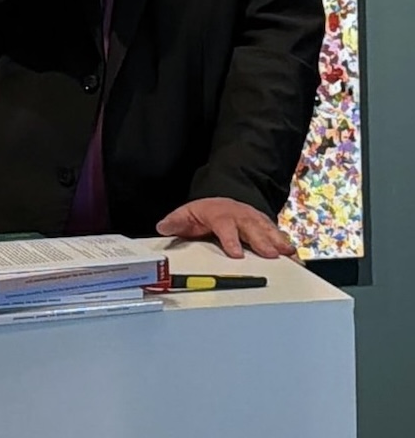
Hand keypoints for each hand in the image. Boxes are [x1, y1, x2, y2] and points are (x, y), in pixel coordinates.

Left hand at [156, 197, 295, 259]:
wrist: (223, 200)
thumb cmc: (205, 213)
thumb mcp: (187, 215)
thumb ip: (176, 222)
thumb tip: (162, 227)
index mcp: (220, 215)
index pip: (225, 227)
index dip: (230, 240)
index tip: (236, 254)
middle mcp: (240, 216)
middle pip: (251, 228)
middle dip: (261, 241)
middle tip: (271, 255)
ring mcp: (254, 220)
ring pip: (268, 229)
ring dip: (278, 241)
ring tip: (288, 254)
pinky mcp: (265, 226)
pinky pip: (277, 234)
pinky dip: (286, 244)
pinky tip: (295, 256)